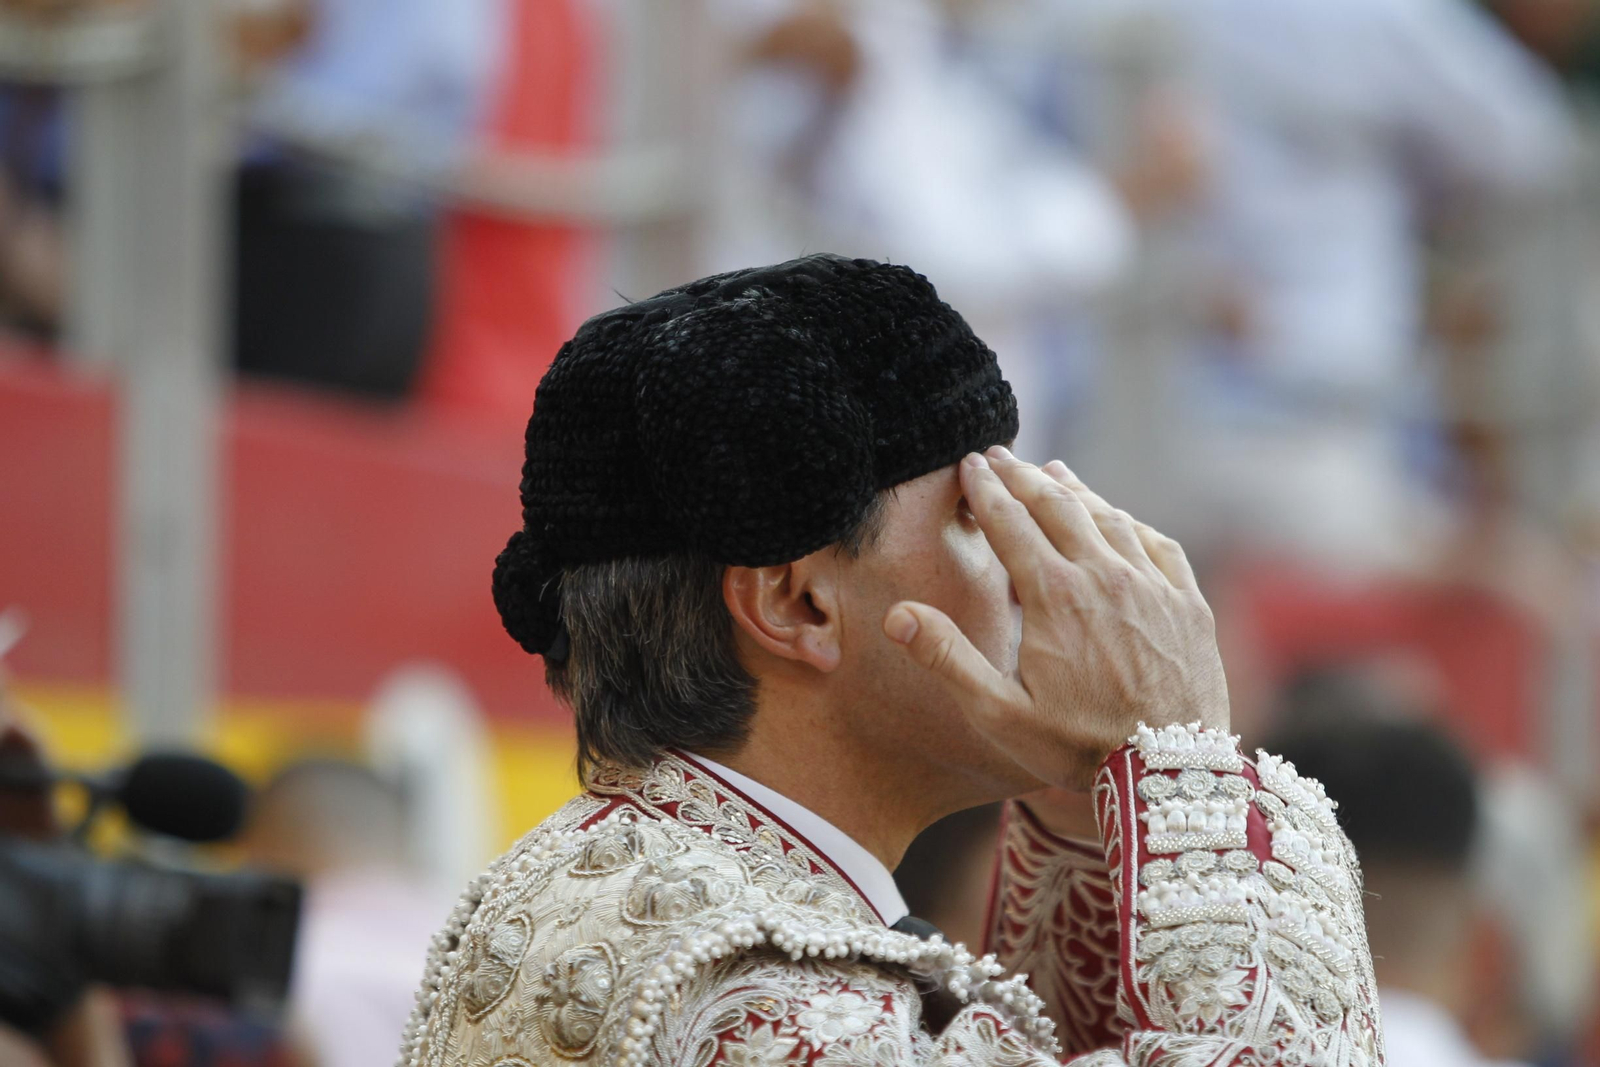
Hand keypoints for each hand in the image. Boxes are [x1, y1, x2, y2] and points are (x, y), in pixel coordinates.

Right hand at [883, 448, 1227, 789]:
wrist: (1168, 773)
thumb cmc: (1077, 748)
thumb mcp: (998, 713)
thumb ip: (947, 658)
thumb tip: (898, 614)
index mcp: (1053, 594)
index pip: (1010, 523)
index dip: (986, 490)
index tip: (970, 464)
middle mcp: (1104, 575)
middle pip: (1057, 506)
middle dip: (1024, 476)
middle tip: (1001, 457)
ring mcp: (1152, 586)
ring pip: (1108, 517)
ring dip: (1075, 490)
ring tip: (1053, 472)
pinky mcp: (1188, 603)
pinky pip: (1156, 544)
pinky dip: (1128, 521)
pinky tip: (1118, 518)